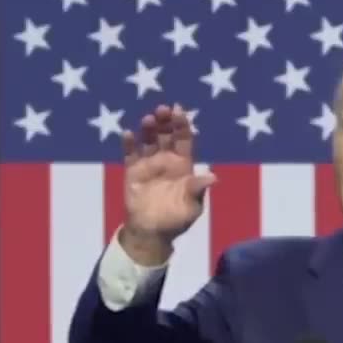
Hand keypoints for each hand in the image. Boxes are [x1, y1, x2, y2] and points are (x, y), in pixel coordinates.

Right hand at [119, 104, 215, 262]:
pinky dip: (129, 143)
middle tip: (162, 110)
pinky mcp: (133, 171)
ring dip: (148, 128)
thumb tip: (213, 177)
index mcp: (183, 165)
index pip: (184, 139)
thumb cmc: (176, 220)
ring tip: (148, 119)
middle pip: (166, 135)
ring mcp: (149, 164)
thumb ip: (198, 189)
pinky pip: (130, 154)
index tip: (179, 111)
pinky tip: (128, 134)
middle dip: (165, 121)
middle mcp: (166, 160)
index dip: (182, 125)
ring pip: (149, 140)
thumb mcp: (192, 206)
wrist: (152, 233)